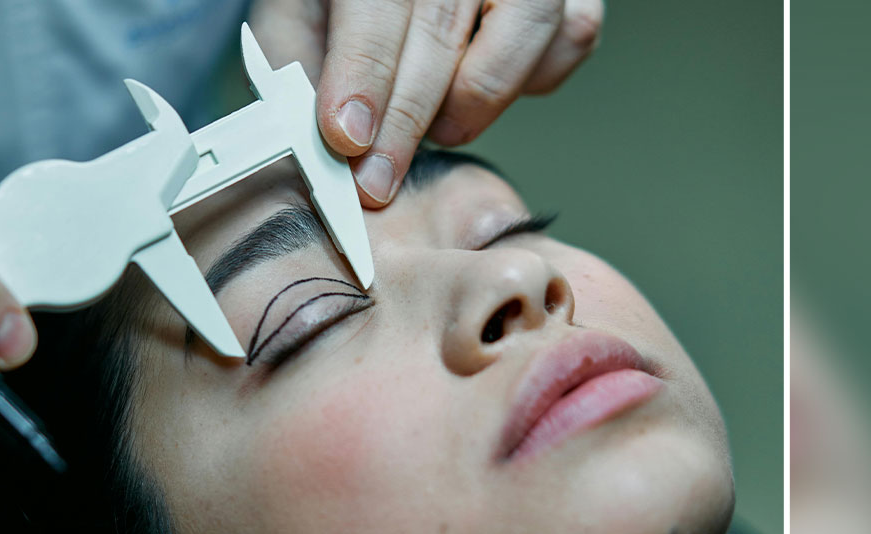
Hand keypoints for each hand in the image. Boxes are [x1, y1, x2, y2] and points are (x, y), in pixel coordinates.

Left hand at [250, 0, 602, 206]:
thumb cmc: (347, 0)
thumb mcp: (301, 13)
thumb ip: (298, 64)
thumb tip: (308, 136)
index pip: (379, 2)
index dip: (364, 72)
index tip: (347, 136)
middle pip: (442, 25)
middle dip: (406, 117)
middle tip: (376, 180)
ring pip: (526, 26)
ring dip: (476, 97)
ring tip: (439, 129)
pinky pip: (572, 37)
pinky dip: (530, 80)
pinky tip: (480, 90)